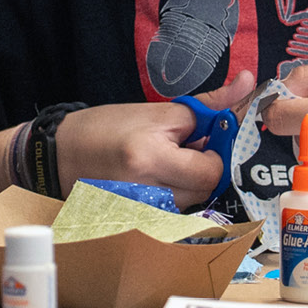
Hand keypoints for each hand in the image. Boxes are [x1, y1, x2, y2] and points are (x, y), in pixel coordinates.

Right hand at [57, 69, 259, 208]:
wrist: (58, 156)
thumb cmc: (104, 129)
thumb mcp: (155, 110)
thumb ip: (207, 104)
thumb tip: (248, 83)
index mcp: (149, 158)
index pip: (212, 169)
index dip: (215, 153)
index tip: (202, 141)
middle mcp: (146, 191)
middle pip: (206, 189)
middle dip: (203, 168)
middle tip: (181, 150)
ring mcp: (142, 213)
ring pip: (192, 202)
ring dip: (188, 183)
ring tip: (163, 165)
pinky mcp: (137, 224)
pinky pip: (174, 212)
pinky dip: (173, 196)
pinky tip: (153, 182)